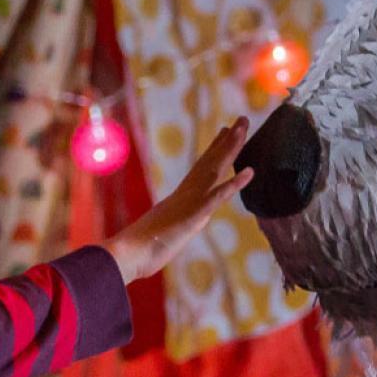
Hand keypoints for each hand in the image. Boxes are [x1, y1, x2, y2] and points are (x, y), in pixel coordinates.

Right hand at [102, 118, 253, 282]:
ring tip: (244, 128)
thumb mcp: (157, 236)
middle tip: (242, 120)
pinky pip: (217, 197)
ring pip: (215, 171)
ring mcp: (190, 203)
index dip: (213, 150)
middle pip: (210, 163)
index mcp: (178, 200)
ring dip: (231, 149)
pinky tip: (250, 172)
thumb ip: (166, 230)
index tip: (224, 132)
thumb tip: (163, 231)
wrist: (126, 256)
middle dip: (227, 141)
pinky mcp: (193, 217)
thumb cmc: (136, 252)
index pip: (200, 170)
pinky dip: (234, 184)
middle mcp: (185, 195)